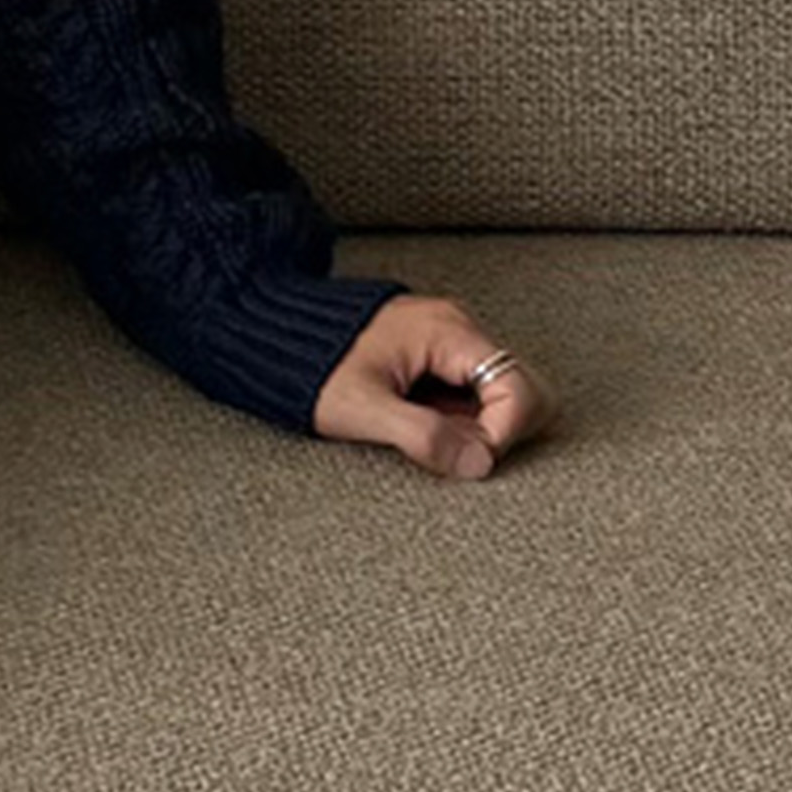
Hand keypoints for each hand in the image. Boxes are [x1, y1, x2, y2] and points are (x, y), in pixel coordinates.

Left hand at [310, 293, 554, 475]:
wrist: (271, 331)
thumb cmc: (310, 366)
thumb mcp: (361, 408)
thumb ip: (422, 435)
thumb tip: (478, 464)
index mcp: (449, 332)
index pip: (520, 385)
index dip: (504, 432)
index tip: (470, 459)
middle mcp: (458, 328)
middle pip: (520, 388)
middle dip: (496, 430)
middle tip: (450, 451)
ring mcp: (449, 340)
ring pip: (496, 394)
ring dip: (474, 426)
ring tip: (424, 435)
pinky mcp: (434, 354)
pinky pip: (469, 391)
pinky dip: (456, 417)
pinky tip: (418, 422)